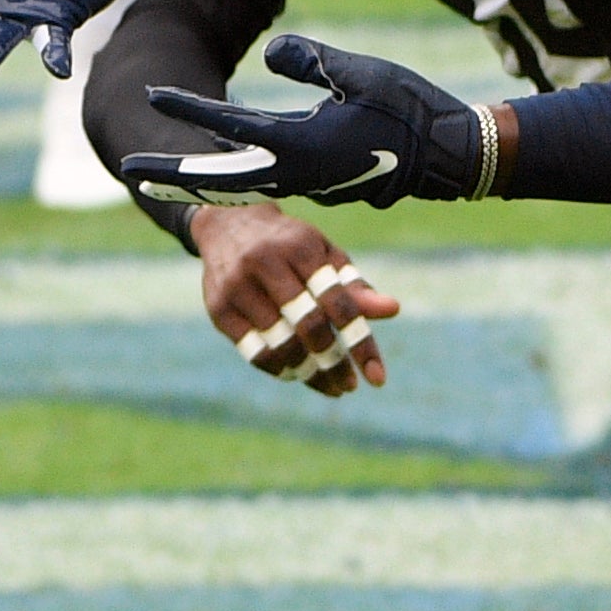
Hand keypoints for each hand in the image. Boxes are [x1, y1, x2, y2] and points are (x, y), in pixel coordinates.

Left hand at [123, 35, 501, 208]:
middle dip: (173, 174)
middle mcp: (296, 173)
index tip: (152, 93)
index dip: (189, 106)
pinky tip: (218, 162)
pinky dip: (233, 174)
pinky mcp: (319, 183)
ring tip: (157, 177)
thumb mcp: (359, 72)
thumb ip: (310, 60)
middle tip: (128, 170)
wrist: (450, 153)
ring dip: (197, 180)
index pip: (229, 124)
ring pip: (238, 183)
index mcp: (300, 144)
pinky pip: (264, 180)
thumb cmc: (409, 108)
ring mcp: (307, 183)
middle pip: (218, 177)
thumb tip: (271, 51)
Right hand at [188, 206, 399, 393]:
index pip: (338, 302)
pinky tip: (298, 375)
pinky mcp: (218, 309)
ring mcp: (238, 287)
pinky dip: (279, 369)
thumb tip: (392, 310)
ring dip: (308, 373)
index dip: (360, 342)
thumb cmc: (290, 245)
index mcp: (301, 248)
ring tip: (330, 386)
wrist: (229, 223)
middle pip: (308, 325)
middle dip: (334, 362)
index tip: (377, 377)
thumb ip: (354, 285)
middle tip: (349, 385)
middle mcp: (266, 264)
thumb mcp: (324, 255)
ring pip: (280, 344)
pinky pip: (254, 352)